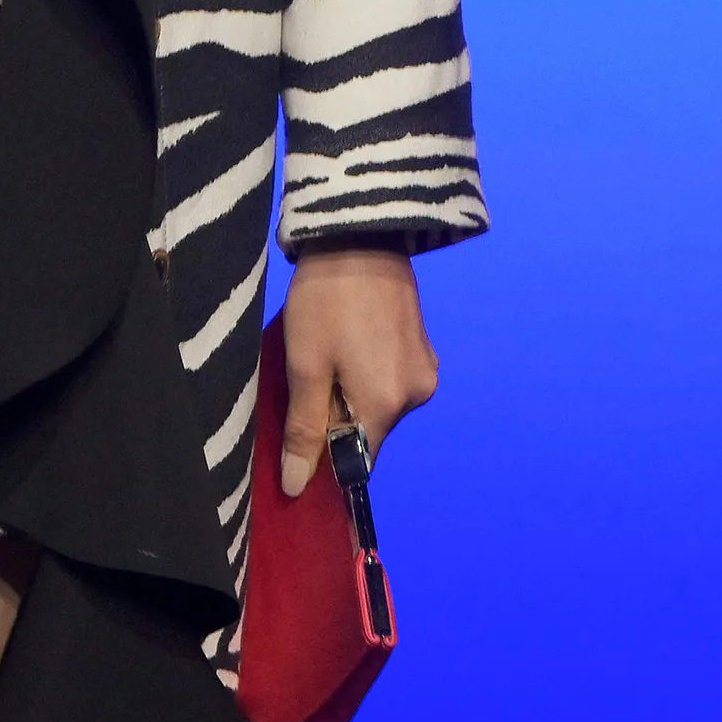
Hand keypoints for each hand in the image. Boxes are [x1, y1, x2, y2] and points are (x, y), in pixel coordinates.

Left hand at [277, 248, 437, 496]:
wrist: (360, 235)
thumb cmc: (325, 300)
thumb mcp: (304, 366)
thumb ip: (303, 430)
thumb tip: (298, 487)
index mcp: (386, 405)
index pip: (353, 461)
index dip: (322, 455)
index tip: (298, 431)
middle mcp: (416, 396)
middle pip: (366, 432)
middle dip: (333, 418)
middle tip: (307, 375)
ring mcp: (424, 372)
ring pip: (376, 405)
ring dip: (348, 394)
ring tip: (327, 352)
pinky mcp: (423, 350)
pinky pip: (388, 381)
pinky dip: (364, 375)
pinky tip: (347, 343)